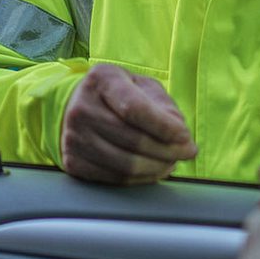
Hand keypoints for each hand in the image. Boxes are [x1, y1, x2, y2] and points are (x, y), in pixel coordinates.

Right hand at [60, 64, 196, 184]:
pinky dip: (141, 178)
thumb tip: (181, 137)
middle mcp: (82, 107)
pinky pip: (115, 178)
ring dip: (158, 167)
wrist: (78, 107)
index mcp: (102, 80)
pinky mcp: (73, 162)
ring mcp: (73, 137)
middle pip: (133, 140)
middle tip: (187, 152)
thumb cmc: (119, 96)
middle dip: (168, 151)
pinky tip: (153, 169)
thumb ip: (163, 106)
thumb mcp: (142, 87)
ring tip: (172, 161)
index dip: (164, 127)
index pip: (135, 109)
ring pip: (126, 165)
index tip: (185, 137)